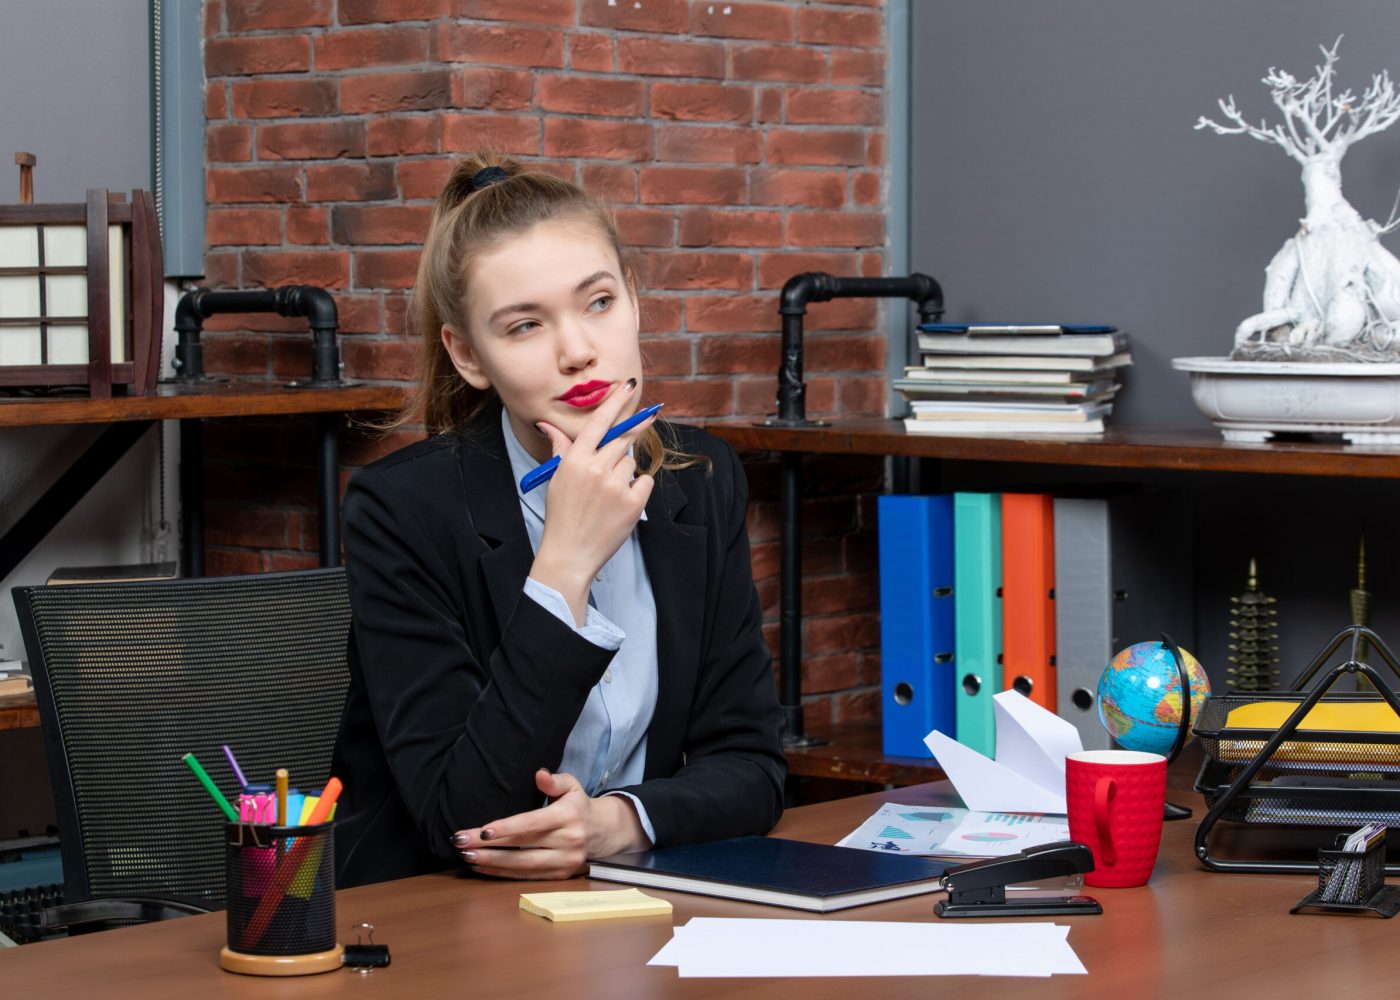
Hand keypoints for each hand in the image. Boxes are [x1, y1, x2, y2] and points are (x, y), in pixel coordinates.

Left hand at [450, 769, 648, 879]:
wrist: (602, 831)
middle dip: (488, 846)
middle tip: (460, 842)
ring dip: (491, 863)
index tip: (482, 830)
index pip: (533, 824)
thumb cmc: (577, 804)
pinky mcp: (559, 877)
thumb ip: (554, 781)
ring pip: (522, 865)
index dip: (507, 828)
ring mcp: (564, 862)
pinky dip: (501, 874)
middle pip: (522, 846)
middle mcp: (568, 841)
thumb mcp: (572, 785)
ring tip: (466, 856)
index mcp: (569, 816)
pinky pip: (526, 876)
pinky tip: (481, 868)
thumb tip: (539, 774)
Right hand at [530, 379, 656, 623]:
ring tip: (609, 493)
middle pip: (622, 439)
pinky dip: (638, 489)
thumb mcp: (557, 479)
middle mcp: (596, 468)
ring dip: (626, 472)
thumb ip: (560, 448)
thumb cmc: (562, 515)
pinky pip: (645, 481)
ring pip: (632, 462)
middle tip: (650, 415)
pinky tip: (622, 503)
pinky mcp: (633, 502)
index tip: (629, 386)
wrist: (569, 553)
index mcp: (575, 460)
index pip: (598, 422)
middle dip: (634, 430)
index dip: (615, 402)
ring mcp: (616, 485)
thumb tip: (547, 424)